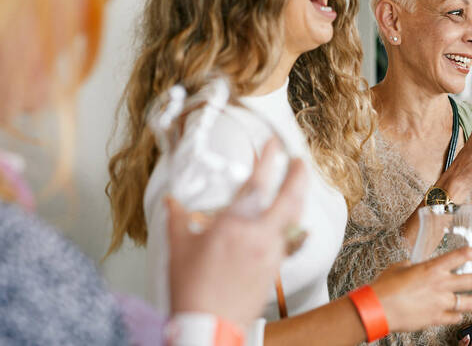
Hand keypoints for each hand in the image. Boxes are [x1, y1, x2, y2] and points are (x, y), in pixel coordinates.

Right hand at [167, 139, 306, 326]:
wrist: (210, 328)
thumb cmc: (193, 291)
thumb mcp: (179, 248)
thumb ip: (178, 219)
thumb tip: (172, 203)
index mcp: (235, 224)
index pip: (258, 182)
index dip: (268, 158)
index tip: (274, 144)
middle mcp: (260, 235)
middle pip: (291, 198)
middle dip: (298, 175)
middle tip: (299, 161)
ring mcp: (272, 253)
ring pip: (293, 219)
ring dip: (295, 200)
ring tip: (294, 189)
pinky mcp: (275, 270)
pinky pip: (287, 240)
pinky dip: (288, 226)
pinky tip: (285, 225)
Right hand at [371, 246, 471, 332]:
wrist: (378, 308)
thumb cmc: (385, 286)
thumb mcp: (399, 267)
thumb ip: (412, 266)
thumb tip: (414, 266)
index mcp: (432, 268)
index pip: (461, 256)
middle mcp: (440, 285)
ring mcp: (440, 303)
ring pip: (470, 303)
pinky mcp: (435, 319)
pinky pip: (455, 317)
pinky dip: (459, 315)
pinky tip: (461, 314)